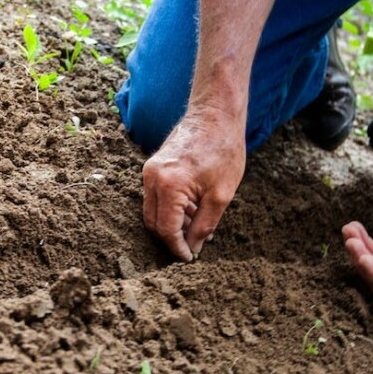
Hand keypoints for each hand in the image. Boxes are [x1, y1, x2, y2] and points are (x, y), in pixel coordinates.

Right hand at [142, 110, 245, 261]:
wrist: (215, 115)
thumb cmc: (223, 150)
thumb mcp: (221, 195)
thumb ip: (204, 225)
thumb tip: (193, 248)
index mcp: (169, 185)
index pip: (166, 229)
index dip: (177, 248)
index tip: (189, 258)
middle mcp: (152, 178)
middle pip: (153, 223)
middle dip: (172, 238)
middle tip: (193, 246)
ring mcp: (149, 171)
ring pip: (152, 211)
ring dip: (171, 224)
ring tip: (197, 225)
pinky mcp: (152, 167)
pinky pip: (155, 197)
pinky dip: (170, 209)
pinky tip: (191, 209)